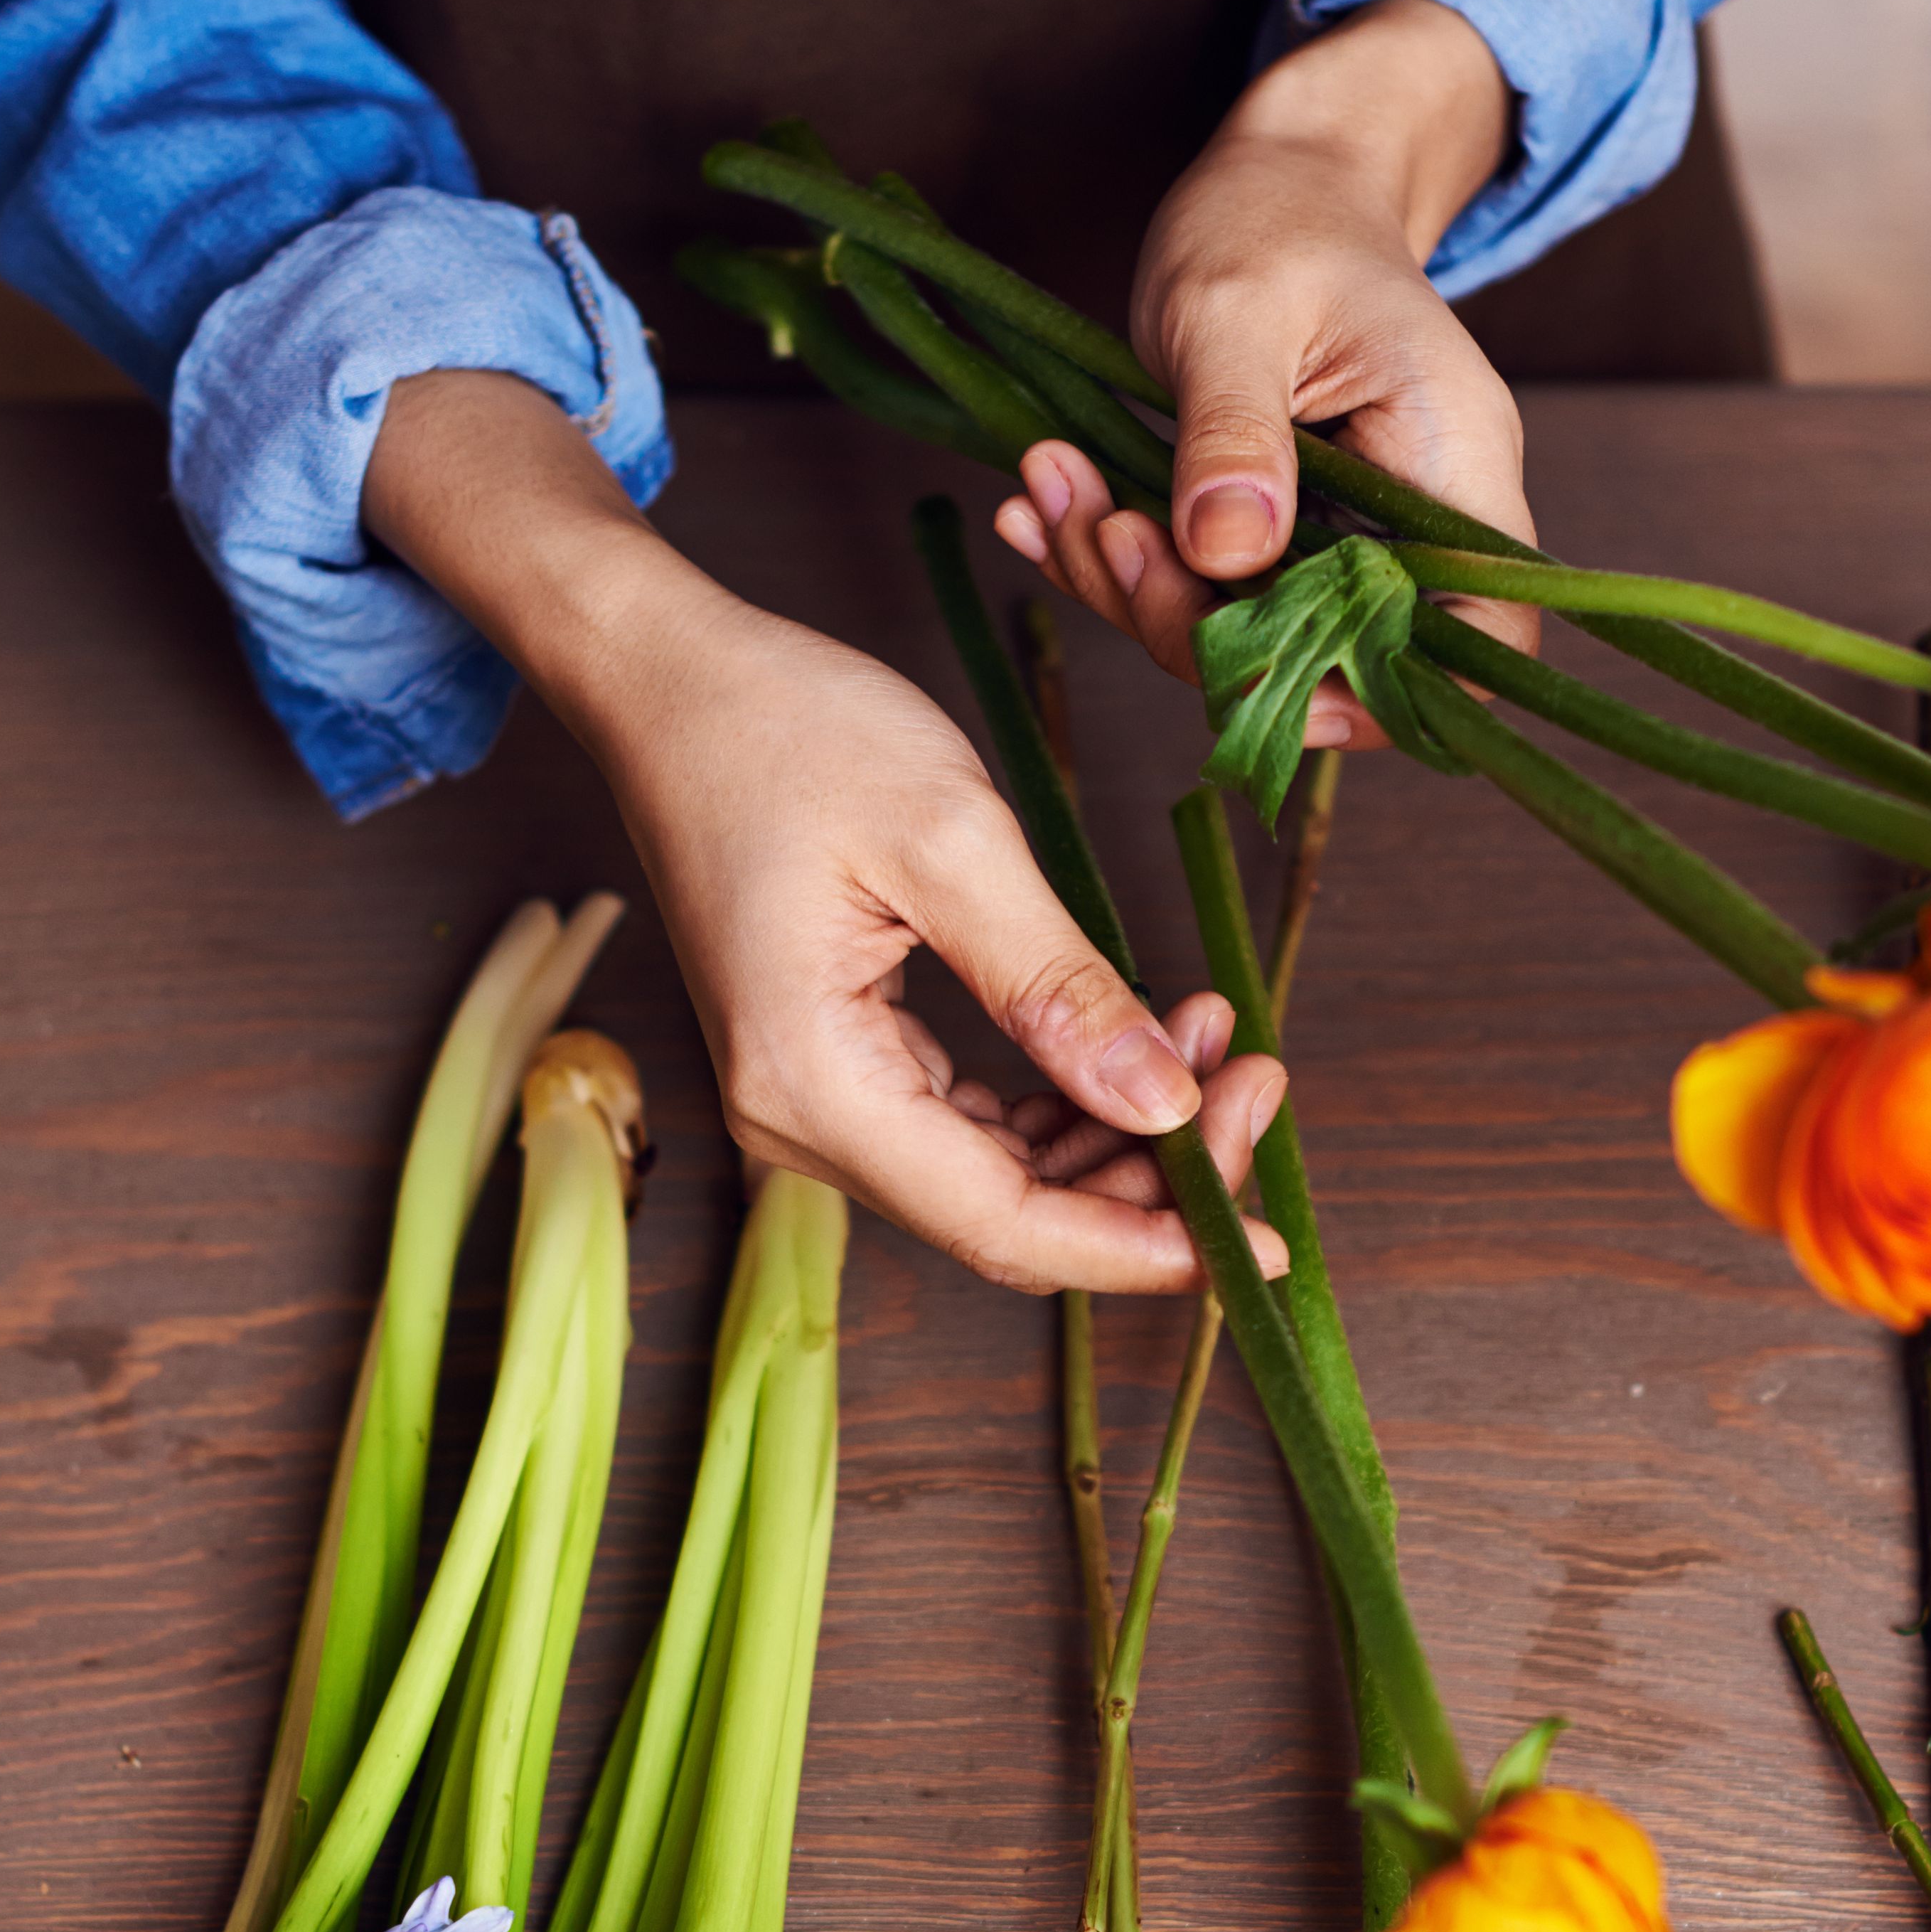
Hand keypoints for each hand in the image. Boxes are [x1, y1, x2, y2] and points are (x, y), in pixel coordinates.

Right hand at [360, 370, 1287, 1295]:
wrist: (669, 683)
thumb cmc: (784, 730)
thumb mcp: (949, 838)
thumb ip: (1058, 985)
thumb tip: (1163, 1104)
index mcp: (811, 1080)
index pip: (1003, 1222)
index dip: (1141, 1248)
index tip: (1258, 1237)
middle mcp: (795, 1118)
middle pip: (1008, 1215)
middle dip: (1150, 1179)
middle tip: (1261, 1086)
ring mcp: (809, 1097)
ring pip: (998, 1178)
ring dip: (1117, 1133)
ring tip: (1219, 1042)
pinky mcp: (832, 1062)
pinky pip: (969, 1127)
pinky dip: (1064, 1097)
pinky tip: (1144, 1038)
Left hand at [994, 0, 1541, 744]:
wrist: (1275, 176)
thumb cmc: (1276, 215)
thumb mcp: (1240, 307)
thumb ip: (1235, 430)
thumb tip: (1227, 554)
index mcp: (1451, 466)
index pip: (1481, 634)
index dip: (1392, 693)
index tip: (1272, 680)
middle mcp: (1405, 519)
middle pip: (1331, 653)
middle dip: (1195, 624)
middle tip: (1102, 528)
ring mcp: (1331, 532)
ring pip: (1240, 629)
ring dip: (1127, 582)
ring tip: (1048, 483)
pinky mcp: (1262, 528)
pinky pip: (1190, 582)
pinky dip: (1106, 555)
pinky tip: (1039, 505)